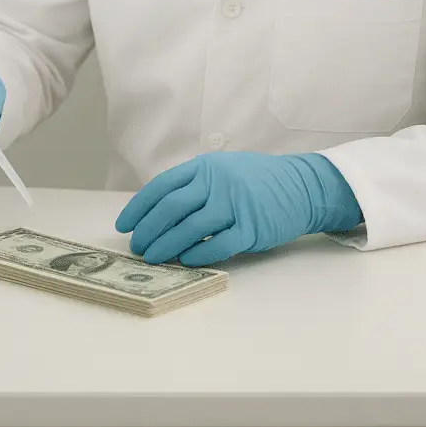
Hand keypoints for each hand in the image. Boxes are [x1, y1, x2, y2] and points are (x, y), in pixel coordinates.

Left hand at [115, 151, 361, 266]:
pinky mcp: (251, 228)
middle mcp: (217, 182)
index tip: (124, 225)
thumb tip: (156, 214)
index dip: (139, 207)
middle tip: (137, 248)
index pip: (162, 186)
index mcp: (206, 166)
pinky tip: (185, 261)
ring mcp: (235, 204)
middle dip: (149, 231)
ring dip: (167, 246)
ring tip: (154, 258)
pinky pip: (218, 245)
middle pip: (171, 209)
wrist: (301, 185)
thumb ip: (194, 185)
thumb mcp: (223, 170)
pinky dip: (198, 254)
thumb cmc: (256, 181)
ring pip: (190, 229)